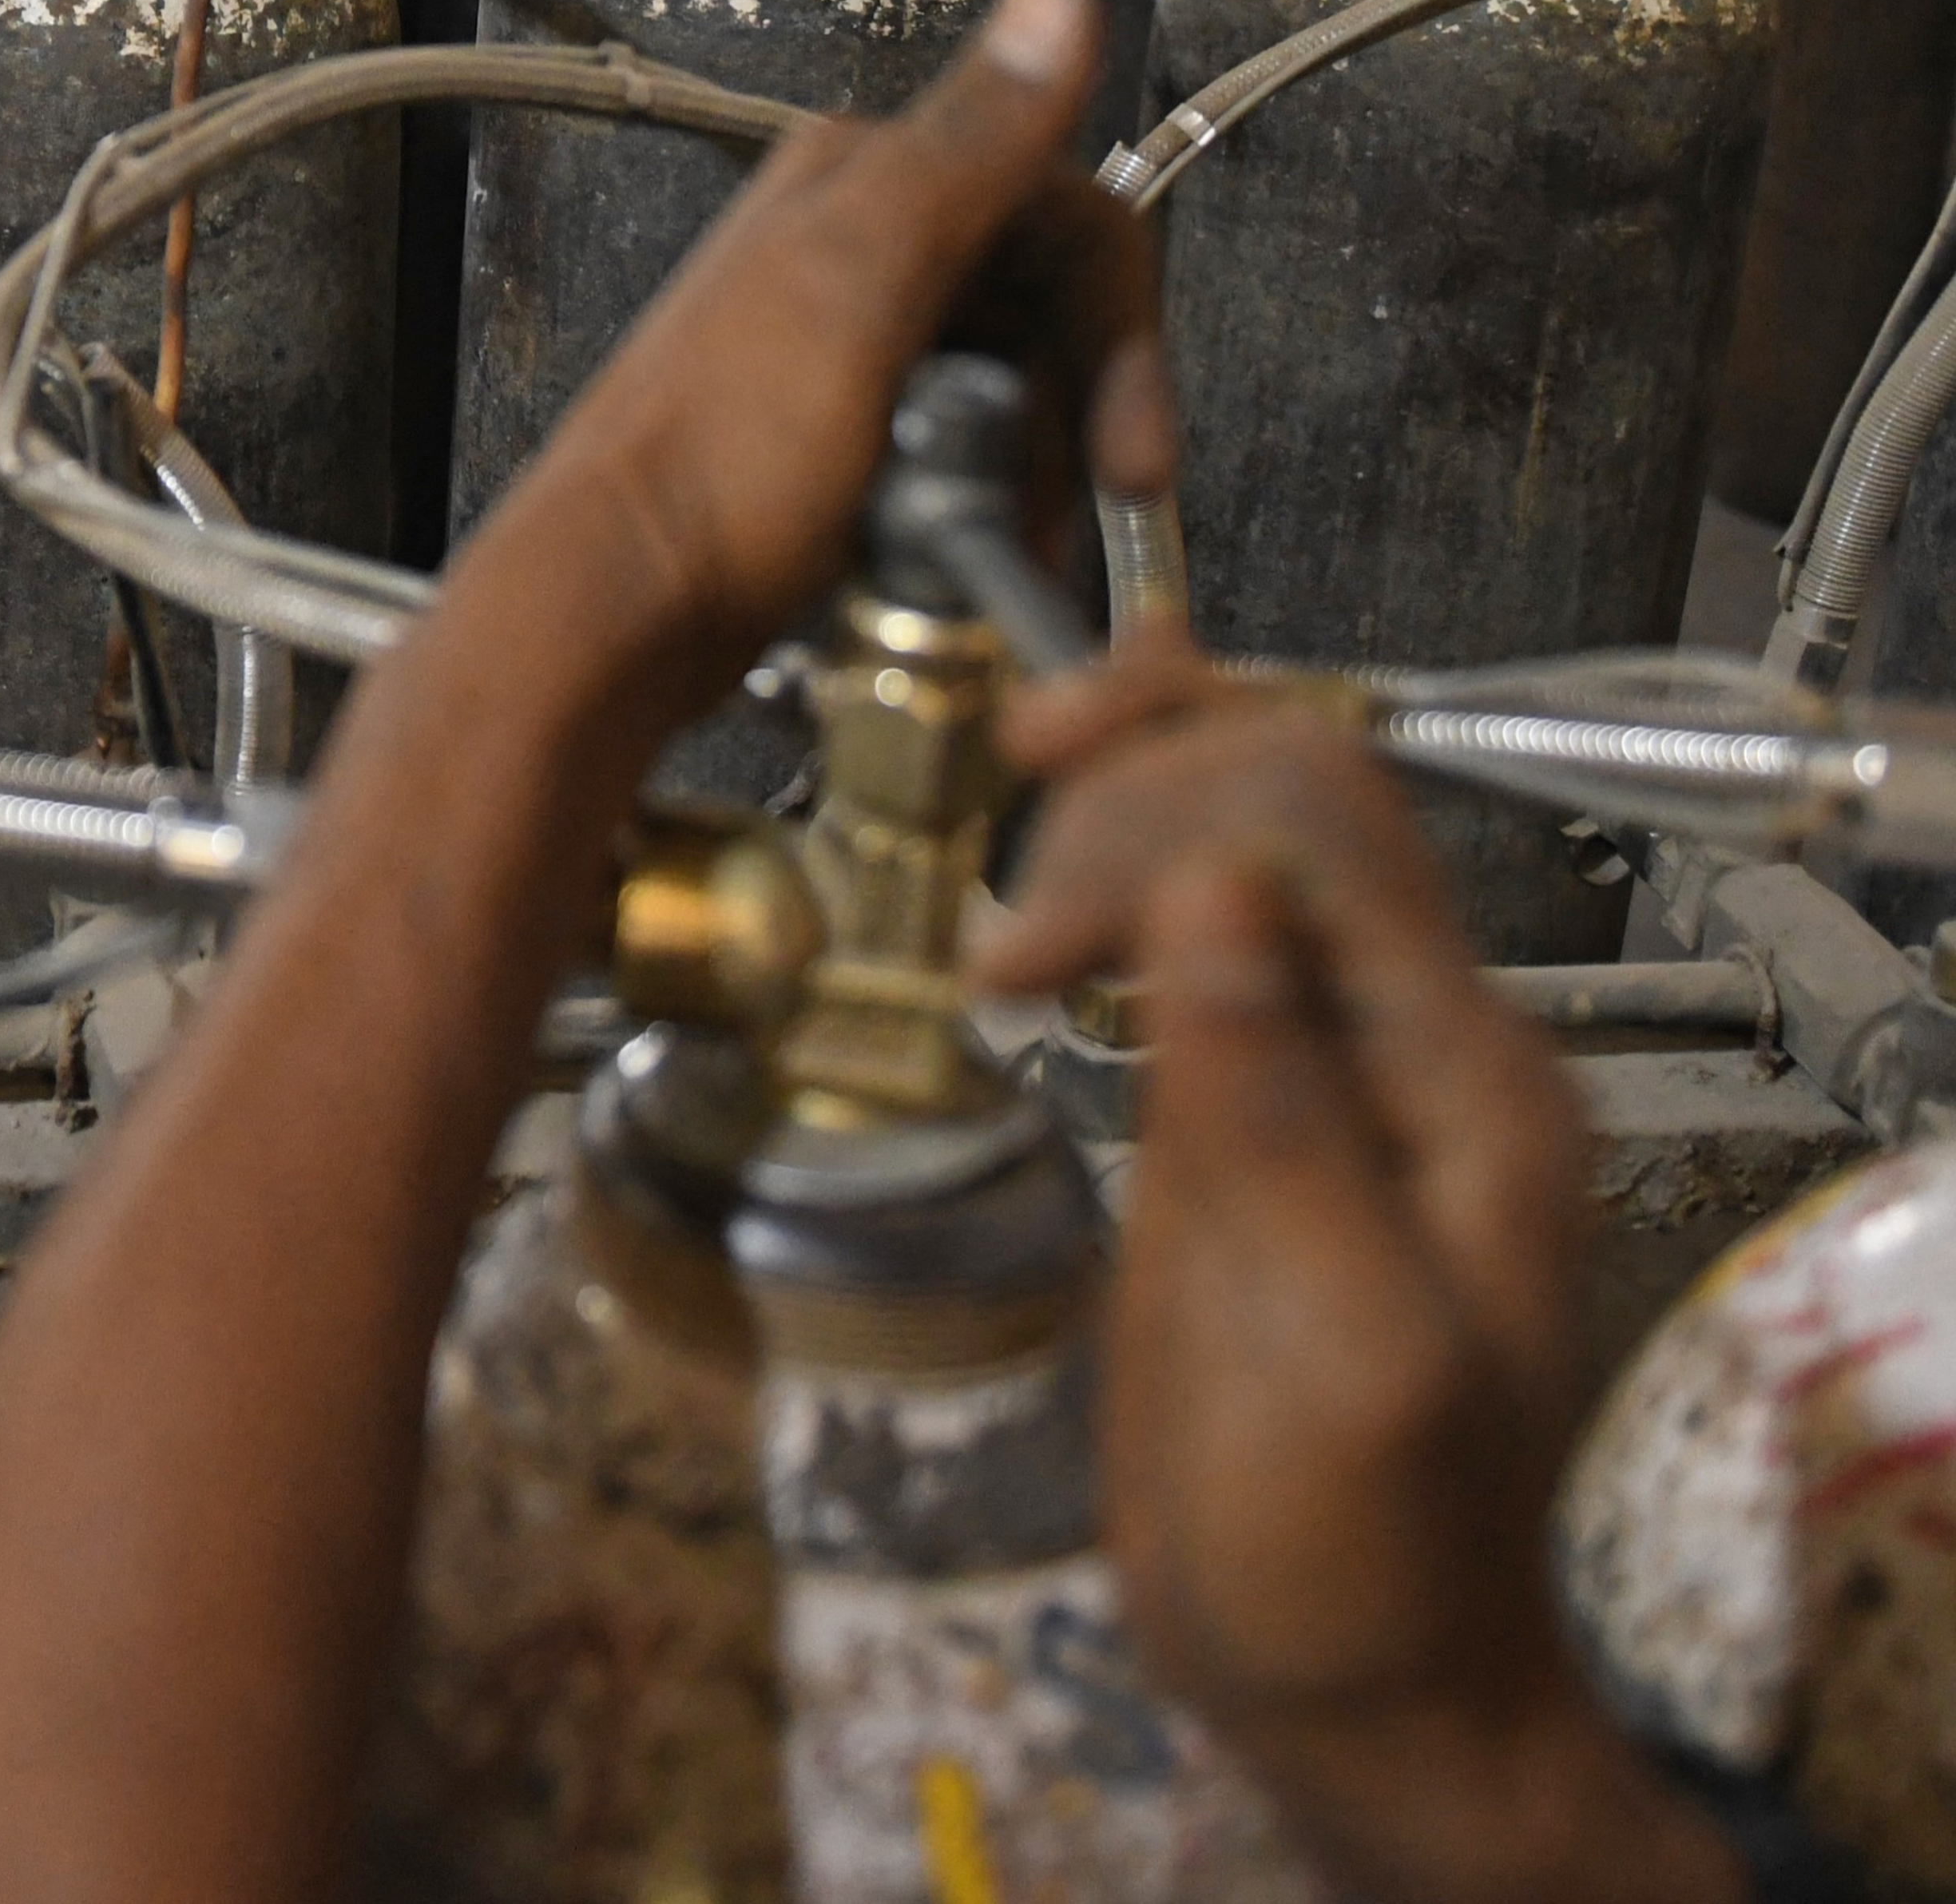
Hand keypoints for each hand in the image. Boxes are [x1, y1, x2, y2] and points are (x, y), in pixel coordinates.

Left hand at [442, 0, 1168, 726]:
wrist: (612, 607)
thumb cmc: (716, 465)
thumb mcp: (862, 287)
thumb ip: (970, 145)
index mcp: (858, 183)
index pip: (1068, 215)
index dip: (1120, 334)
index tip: (1132, 456)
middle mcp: (848, 243)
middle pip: (1045, 308)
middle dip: (1073, 416)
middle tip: (1069, 507)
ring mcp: (843, 341)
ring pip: (1008, 385)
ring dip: (1034, 473)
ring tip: (1006, 547)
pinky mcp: (835, 428)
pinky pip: (956, 450)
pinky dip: (980, 503)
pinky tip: (961, 553)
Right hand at [975, 679, 1742, 1903]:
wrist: (1354, 1685)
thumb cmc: (1363, 1558)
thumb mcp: (1341, 1346)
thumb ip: (1282, 1113)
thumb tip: (1213, 888)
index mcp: (1468, 1082)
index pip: (1318, 823)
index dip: (1151, 834)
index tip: (1021, 952)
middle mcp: (1412, 1041)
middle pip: (1279, 783)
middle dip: (1121, 797)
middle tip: (1001, 938)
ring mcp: (1325, 1064)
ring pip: (1230, 829)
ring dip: (1104, 812)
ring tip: (1004, 911)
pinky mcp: (1241, 1107)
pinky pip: (1189, 934)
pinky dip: (1100, 887)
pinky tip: (1030, 900)